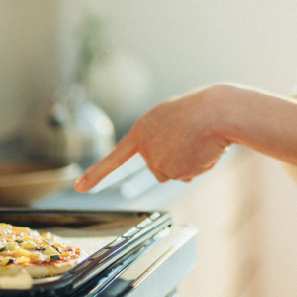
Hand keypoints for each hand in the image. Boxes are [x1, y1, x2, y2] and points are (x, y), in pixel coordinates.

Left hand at [74, 84, 236, 190]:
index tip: (79, 187)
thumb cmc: (200, 109)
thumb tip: (164, 163)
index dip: (96, 174)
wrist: (217, 112)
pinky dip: (199, 166)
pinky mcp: (174, 171)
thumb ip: (159, 136)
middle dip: (175, 160)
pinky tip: (204, 149)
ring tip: (199, 142)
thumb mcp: (170, 116)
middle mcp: (145, 148)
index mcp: (142, 130)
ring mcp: (158, 161)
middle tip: (190, 139)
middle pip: (157, 168)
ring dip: (188, 164)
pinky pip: (188, 176)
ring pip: (173, 174)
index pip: (115, 157)